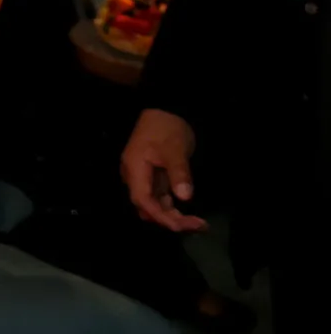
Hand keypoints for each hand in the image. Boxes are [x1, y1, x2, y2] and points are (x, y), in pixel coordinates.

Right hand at [121, 108, 204, 231]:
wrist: (164, 109)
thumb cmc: (167, 128)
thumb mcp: (175, 148)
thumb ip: (179, 172)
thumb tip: (185, 197)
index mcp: (135, 169)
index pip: (143, 199)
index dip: (161, 216)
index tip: (183, 225)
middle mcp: (134, 176)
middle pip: (146, 206)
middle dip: (170, 219)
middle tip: (198, 225)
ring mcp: (142, 176)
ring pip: (152, 204)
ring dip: (171, 215)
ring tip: (197, 222)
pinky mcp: (151, 176)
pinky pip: (158, 197)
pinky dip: (171, 207)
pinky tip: (187, 210)